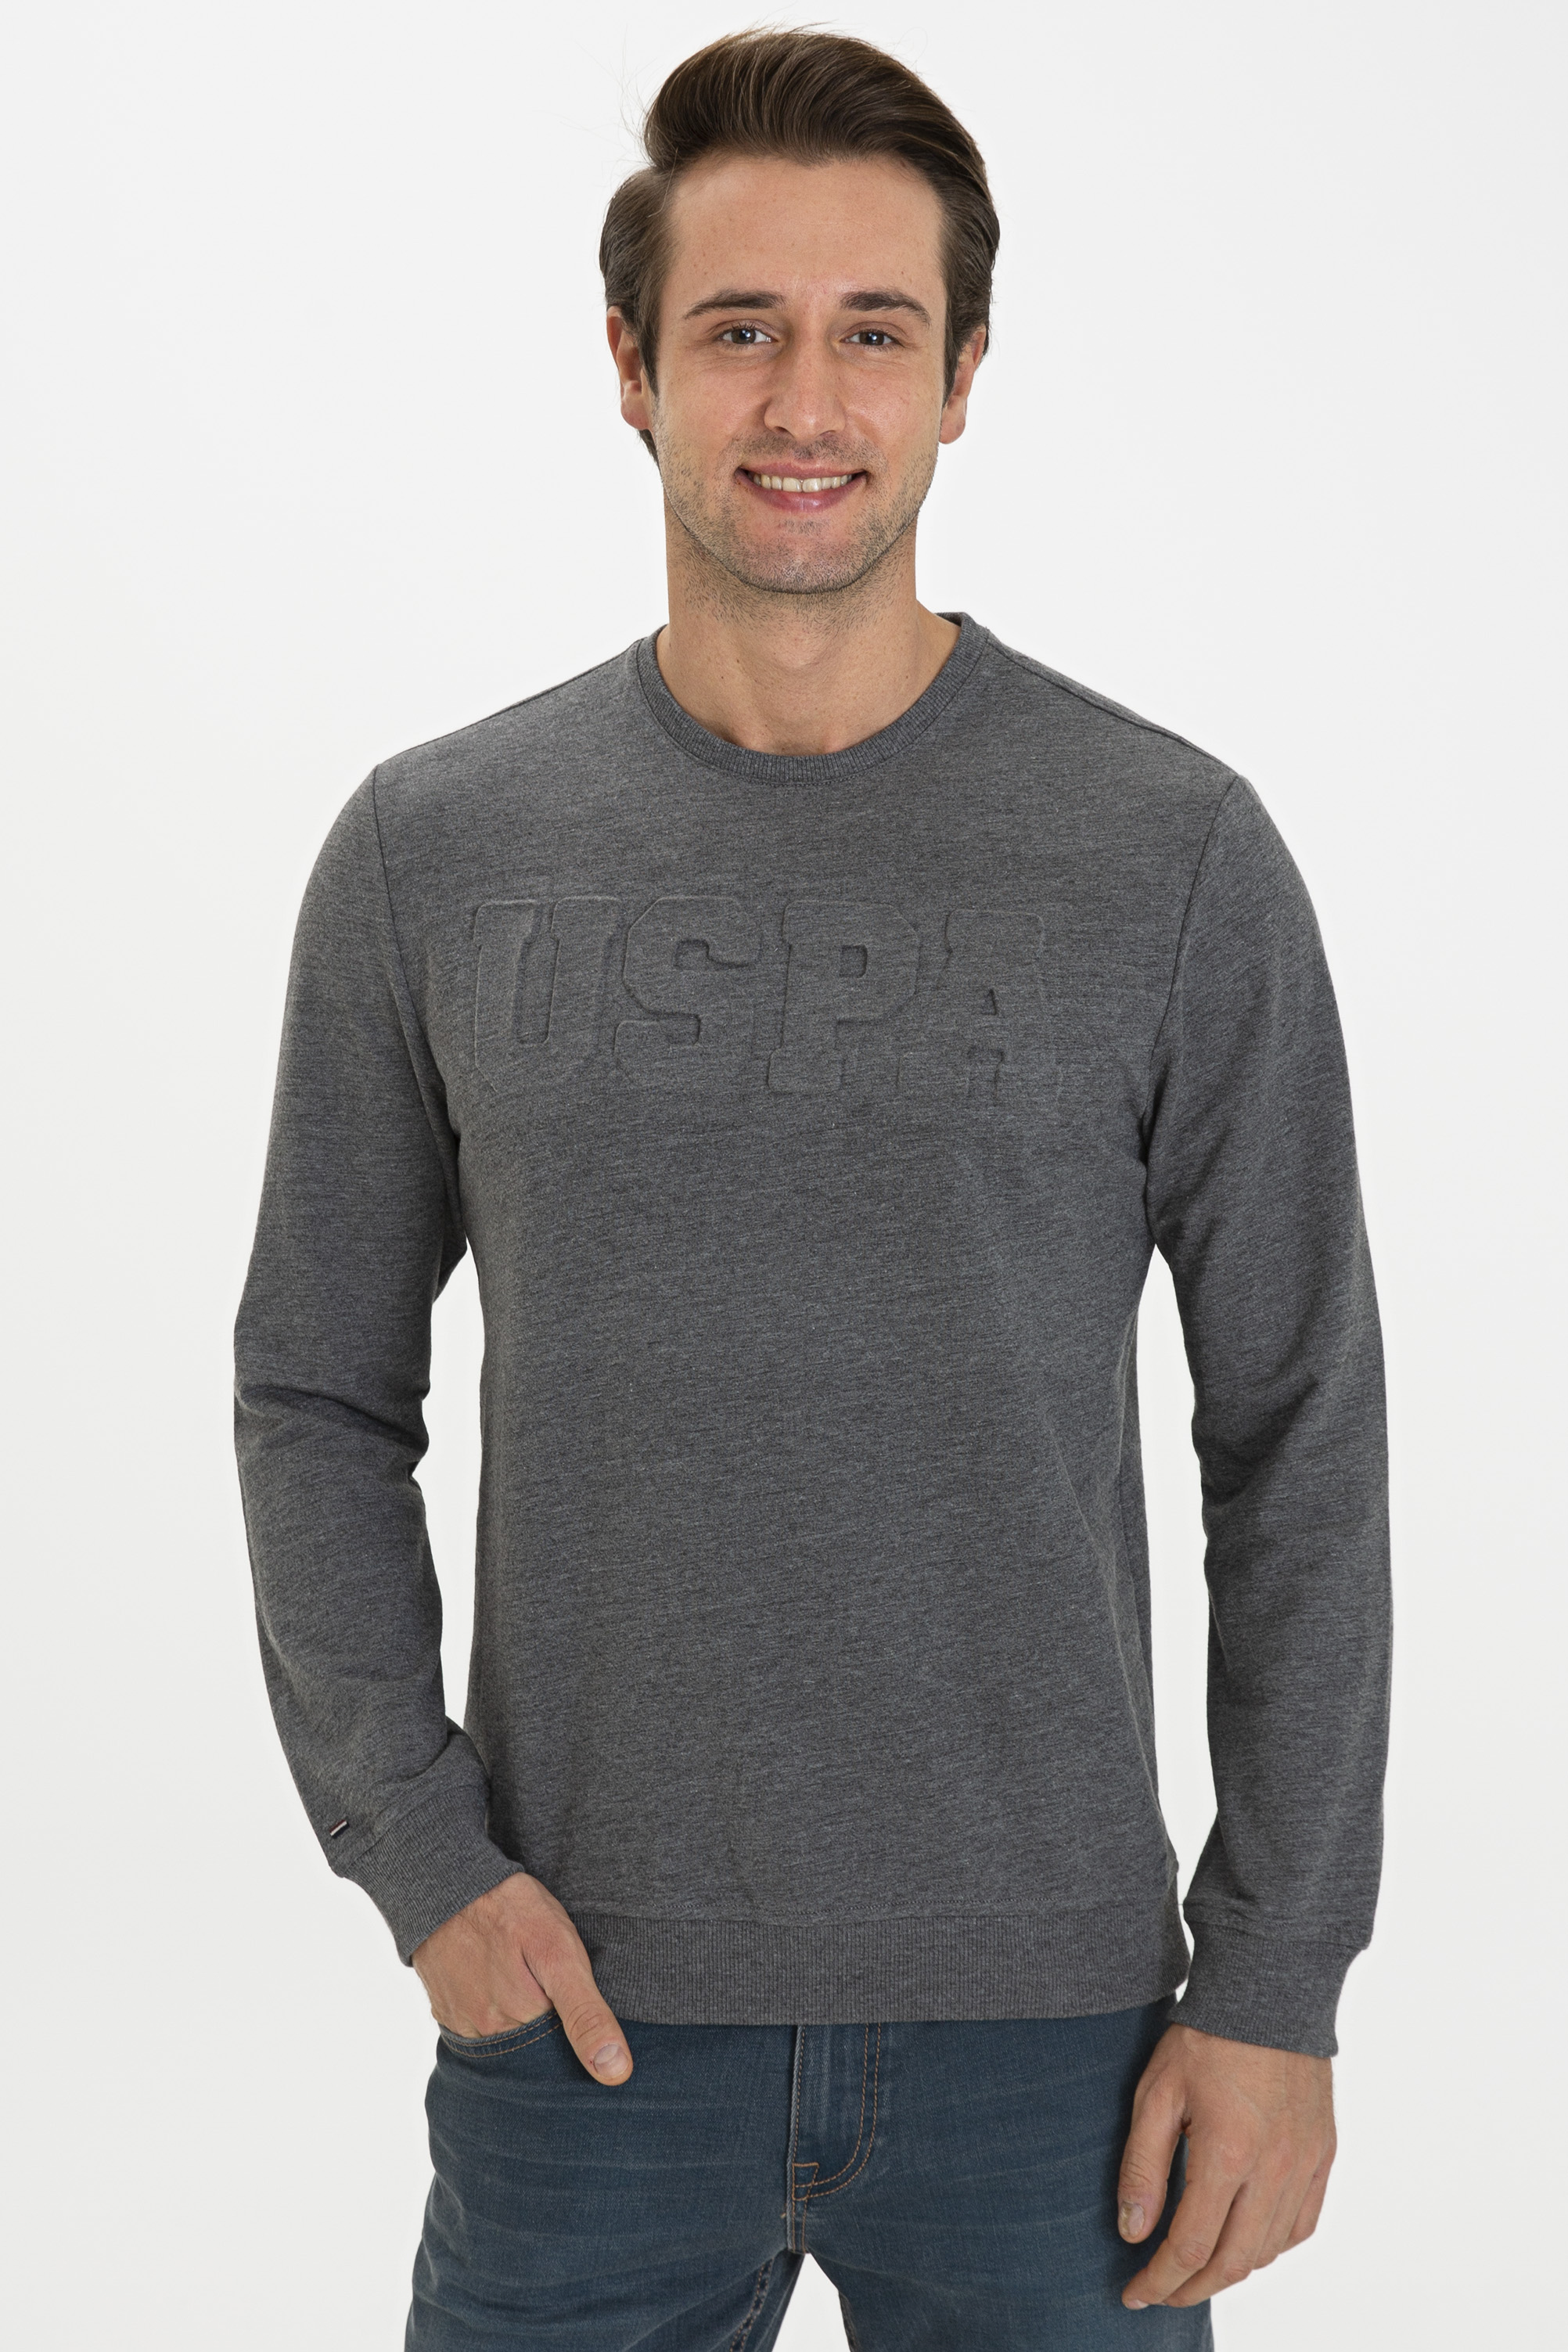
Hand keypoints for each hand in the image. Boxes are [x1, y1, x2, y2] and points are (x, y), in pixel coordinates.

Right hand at [411, 1872, 632, 2083]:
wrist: (447, 1880)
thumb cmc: (510, 1910)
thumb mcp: (560, 1954)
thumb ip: (586, 2014)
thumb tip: (615, 2073)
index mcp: (519, 2026)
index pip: (561, 2057)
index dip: (577, 2035)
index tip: (578, 2006)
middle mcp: (485, 2036)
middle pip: (530, 2051)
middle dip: (548, 2028)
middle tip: (551, 1981)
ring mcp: (460, 2023)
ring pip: (503, 2039)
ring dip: (519, 2019)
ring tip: (527, 1978)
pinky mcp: (444, 2009)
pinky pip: (476, 2024)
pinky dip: (492, 2009)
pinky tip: (500, 1980)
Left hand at [1117, 2023, 1334, 2308]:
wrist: (1268, 1992)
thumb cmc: (1206, 2039)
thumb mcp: (1156, 2094)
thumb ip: (1143, 2168)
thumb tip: (1133, 2233)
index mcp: (1227, 2154)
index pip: (1191, 2247)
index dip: (1160, 2280)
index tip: (1133, 2294)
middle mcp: (1274, 2170)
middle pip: (1234, 2263)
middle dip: (1191, 2288)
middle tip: (1161, 2292)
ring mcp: (1305, 2164)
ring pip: (1269, 2250)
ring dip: (1230, 2270)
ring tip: (1195, 2269)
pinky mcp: (1324, 2154)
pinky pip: (1302, 2224)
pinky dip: (1272, 2246)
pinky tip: (1246, 2241)